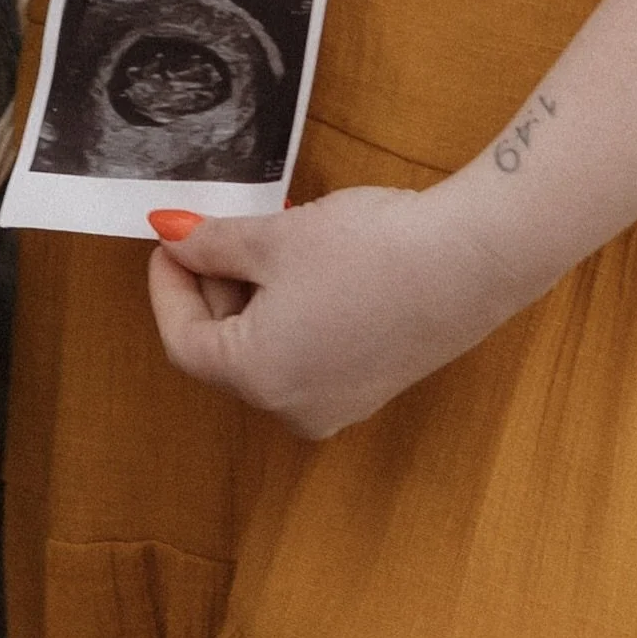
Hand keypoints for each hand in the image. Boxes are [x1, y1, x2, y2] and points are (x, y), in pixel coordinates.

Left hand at [147, 184, 529, 439]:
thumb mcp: (272, 238)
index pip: (183, 341)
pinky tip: (305, 260)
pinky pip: (307, 353)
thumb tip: (171, 236)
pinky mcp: (371, 384)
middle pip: (224, 351)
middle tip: (218, 228)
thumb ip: (212, 244)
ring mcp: (339, 403)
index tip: (172, 239)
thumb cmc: (366, 250)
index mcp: (259, 379)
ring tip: (265, 234)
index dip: (168, 285)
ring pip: (265, 351)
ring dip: (252, 295)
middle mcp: (294, 408)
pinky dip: (290, 311)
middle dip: (213, 287)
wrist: (468, 261)